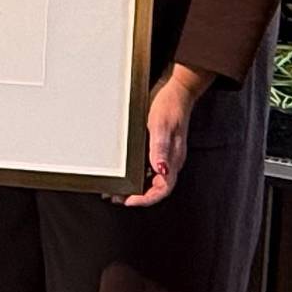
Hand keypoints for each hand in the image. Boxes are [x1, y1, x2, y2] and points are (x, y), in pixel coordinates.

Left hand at [116, 65, 202, 206]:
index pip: (162, 189)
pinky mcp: (159, 148)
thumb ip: (160, 148)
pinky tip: (123, 171)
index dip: (146, 199)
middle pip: (154, 188)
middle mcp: (170, 161)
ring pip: (150, 179)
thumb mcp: (161, 126)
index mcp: (174, 159)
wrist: (177, 90)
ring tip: (114, 188)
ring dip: (133, 186)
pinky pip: (147, 167)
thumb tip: (160, 170)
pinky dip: (134, 173)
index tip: (129, 201)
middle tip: (115, 197)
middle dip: (135, 196)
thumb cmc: (170, 106)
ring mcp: (165, 155)